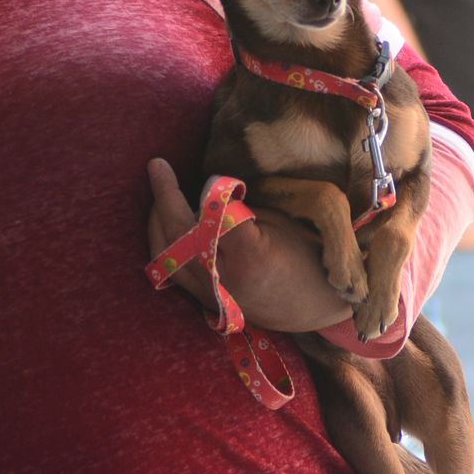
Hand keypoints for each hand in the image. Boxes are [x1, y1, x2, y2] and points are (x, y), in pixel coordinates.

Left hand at [145, 159, 352, 333]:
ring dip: (157, 221)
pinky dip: (165, 241)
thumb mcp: (281, 222)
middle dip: (163, 198)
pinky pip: (172, 268)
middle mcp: (224, 279)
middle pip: (177, 235)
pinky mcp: (204, 301)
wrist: (316, 306)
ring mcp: (211, 295)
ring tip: (162, 193)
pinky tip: (169, 221)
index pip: (211, 216)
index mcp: (250, 256)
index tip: (195, 167)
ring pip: (165, 254)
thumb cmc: (307, 255)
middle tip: (158, 168)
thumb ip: (239, 208)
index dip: (197, 188)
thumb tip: (205, 191)